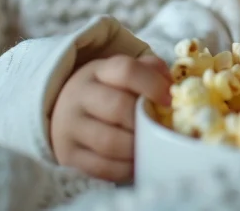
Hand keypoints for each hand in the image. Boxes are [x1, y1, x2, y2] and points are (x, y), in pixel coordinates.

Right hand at [50, 54, 171, 182]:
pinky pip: (101, 167)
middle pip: (118, 107)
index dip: (152, 85)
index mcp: (98, 71)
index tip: (169, 101)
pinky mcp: (68, 155)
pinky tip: (138, 162)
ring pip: (109, 141)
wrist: (66, 111)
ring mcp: (70, 126)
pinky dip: (125, 169)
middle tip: (161, 129)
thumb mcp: (124, 75)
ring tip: (152, 146)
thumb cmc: (108, 92)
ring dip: (137, 147)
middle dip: (145, 121)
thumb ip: (151, 72)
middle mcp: (79, 95)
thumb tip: (172, 88)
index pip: (125, 71)